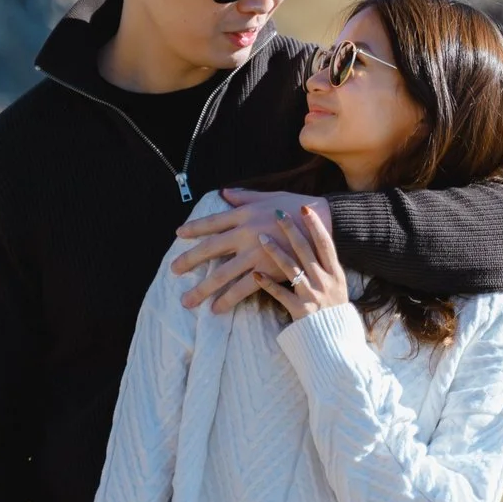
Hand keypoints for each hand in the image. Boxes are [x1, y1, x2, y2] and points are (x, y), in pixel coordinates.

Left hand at [173, 189, 334, 313]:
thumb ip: (246, 196)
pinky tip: (217, 308)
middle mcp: (247, 233)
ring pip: (223, 274)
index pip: (212, 222)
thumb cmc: (300, 208)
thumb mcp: (272, 197)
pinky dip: (230, 299)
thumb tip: (224, 193)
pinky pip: (245, 288)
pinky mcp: (270, 271)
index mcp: (245, 214)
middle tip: (173, 271)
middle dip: (190, 261)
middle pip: (211, 249)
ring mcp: (257, 254)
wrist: (329, 224)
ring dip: (204, 289)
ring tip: (188, 301)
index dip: (194, 228)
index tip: (178, 234)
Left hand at [256, 203, 348, 322]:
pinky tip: (253, 275)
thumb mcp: (336, 285)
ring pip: (292, 269)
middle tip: (278, 213)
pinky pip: (280, 294)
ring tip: (261, 237)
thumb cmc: (333, 310)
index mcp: (335, 272)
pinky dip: (266, 284)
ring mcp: (312, 295)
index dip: (315, 225)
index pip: (325, 244)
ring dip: (275, 251)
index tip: (305, 208)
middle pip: (306, 251)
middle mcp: (325, 281)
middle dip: (291, 230)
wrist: (335, 341)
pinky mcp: (300, 310)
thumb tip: (316, 243)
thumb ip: (325, 265)